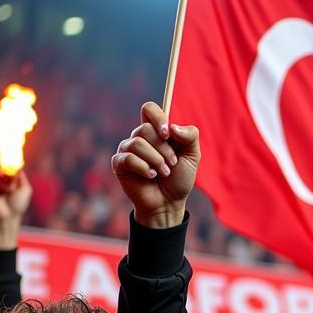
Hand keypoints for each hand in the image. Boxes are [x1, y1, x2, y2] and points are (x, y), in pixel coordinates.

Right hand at [0, 169, 31, 249]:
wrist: (8, 215)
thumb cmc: (18, 204)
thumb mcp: (25, 190)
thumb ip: (22, 178)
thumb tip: (19, 168)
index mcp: (9, 182)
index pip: (9, 170)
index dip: (11, 167)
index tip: (14, 164)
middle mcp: (0, 182)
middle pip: (2, 168)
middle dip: (7, 172)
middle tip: (13, 174)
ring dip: (5, 182)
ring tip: (8, 191)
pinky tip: (0, 193)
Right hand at [112, 101, 198, 227]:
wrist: (169, 203)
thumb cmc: (179, 179)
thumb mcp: (192, 156)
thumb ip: (190, 136)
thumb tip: (172, 127)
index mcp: (156, 131)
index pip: (149, 109)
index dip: (158, 118)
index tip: (168, 134)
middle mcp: (139, 137)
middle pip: (145, 128)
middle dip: (163, 149)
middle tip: (171, 164)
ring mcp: (127, 149)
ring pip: (138, 143)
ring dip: (156, 160)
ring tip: (163, 173)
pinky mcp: (119, 164)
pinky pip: (129, 158)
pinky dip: (145, 169)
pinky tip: (151, 176)